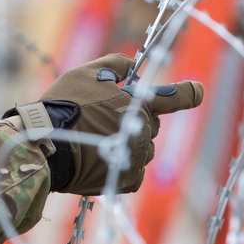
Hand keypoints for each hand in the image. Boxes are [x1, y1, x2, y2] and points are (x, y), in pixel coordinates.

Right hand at [10, 53, 202, 194]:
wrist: (45, 146)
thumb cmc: (64, 105)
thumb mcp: (85, 73)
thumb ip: (114, 64)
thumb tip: (131, 64)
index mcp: (137, 104)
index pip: (174, 97)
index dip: (188, 92)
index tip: (198, 90)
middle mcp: (143, 131)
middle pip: (151, 123)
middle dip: (134, 119)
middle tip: (104, 118)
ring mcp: (136, 157)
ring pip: (143, 148)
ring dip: (129, 142)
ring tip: (99, 140)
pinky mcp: (126, 179)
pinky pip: (135, 171)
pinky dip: (124, 164)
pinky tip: (102, 158)